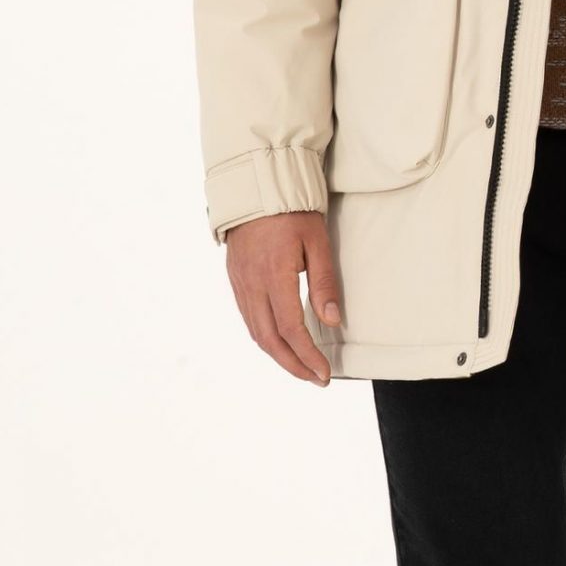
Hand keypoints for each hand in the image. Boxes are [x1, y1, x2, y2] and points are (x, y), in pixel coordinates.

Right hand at [224, 211, 342, 384]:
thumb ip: (324, 283)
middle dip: (293, 365)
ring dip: (278, 356)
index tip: (324, 373)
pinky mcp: (235, 279)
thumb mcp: (317, 243)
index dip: (308, 356)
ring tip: (302, 367)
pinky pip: (248, 317)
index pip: (291, 329)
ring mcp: (240, 283)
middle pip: (269, 339)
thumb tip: (330, 322)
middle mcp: (252, 284)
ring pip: (255, 332)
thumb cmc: (292, 211)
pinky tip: (281, 343)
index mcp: (274, 275)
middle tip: (316, 379)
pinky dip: (265, 338)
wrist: (255, 186)